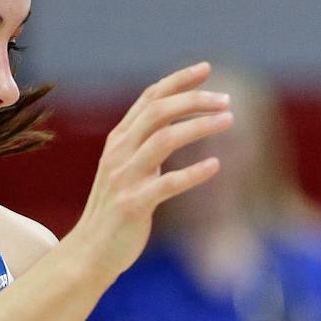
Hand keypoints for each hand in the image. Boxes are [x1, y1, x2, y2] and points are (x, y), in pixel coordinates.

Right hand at [59, 61, 234, 292]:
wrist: (91, 251)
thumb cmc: (116, 210)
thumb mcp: (128, 169)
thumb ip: (146, 144)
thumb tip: (173, 122)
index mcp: (119, 140)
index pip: (149, 98)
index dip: (178, 81)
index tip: (206, 69)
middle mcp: (119, 153)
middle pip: (158, 111)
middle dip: (193, 100)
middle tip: (226, 100)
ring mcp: (125, 178)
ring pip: (164, 139)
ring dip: (199, 127)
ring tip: (229, 121)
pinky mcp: (134, 205)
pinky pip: (167, 184)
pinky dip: (194, 173)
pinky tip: (216, 166)